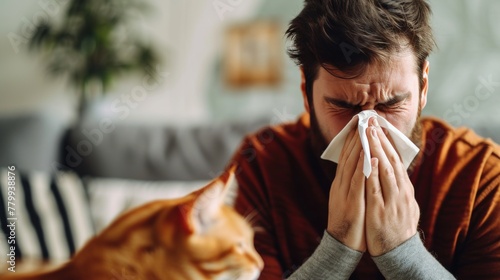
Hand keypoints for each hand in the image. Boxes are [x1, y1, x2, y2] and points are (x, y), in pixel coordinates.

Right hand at [327, 124, 366, 251]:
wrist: (342, 244)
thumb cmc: (349, 221)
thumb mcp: (348, 197)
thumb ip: (352, 182)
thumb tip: (360, 166)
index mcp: (341, 183)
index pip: (346, 156)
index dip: (352, 138)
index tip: (359, 122)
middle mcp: (341, 184)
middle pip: (348, 156)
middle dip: (356, 136)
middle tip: (363, 118)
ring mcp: (345, 193)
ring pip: (351, 165)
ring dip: (358, 146)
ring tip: (365, 129)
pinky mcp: (351, 203)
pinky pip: (357, 183)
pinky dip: (362, 168)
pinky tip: (368, 155)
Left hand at [365, 117, 419, 255]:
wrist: (398, 253)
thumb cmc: (396, 227)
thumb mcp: (400, 203)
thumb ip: (396, 186)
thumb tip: (392, 169)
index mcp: (403, 188)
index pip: (395, 160)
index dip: (386, 142)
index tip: (379, 125)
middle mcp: (400, 191)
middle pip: (390, 160)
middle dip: (380, 140)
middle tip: (372, 122)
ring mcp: (392, 200)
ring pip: (385, 170)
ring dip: (377, 151)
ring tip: (370, 134)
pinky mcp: (381, 211)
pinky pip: (377, 189)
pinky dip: (374, 174)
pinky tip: (370, 161)